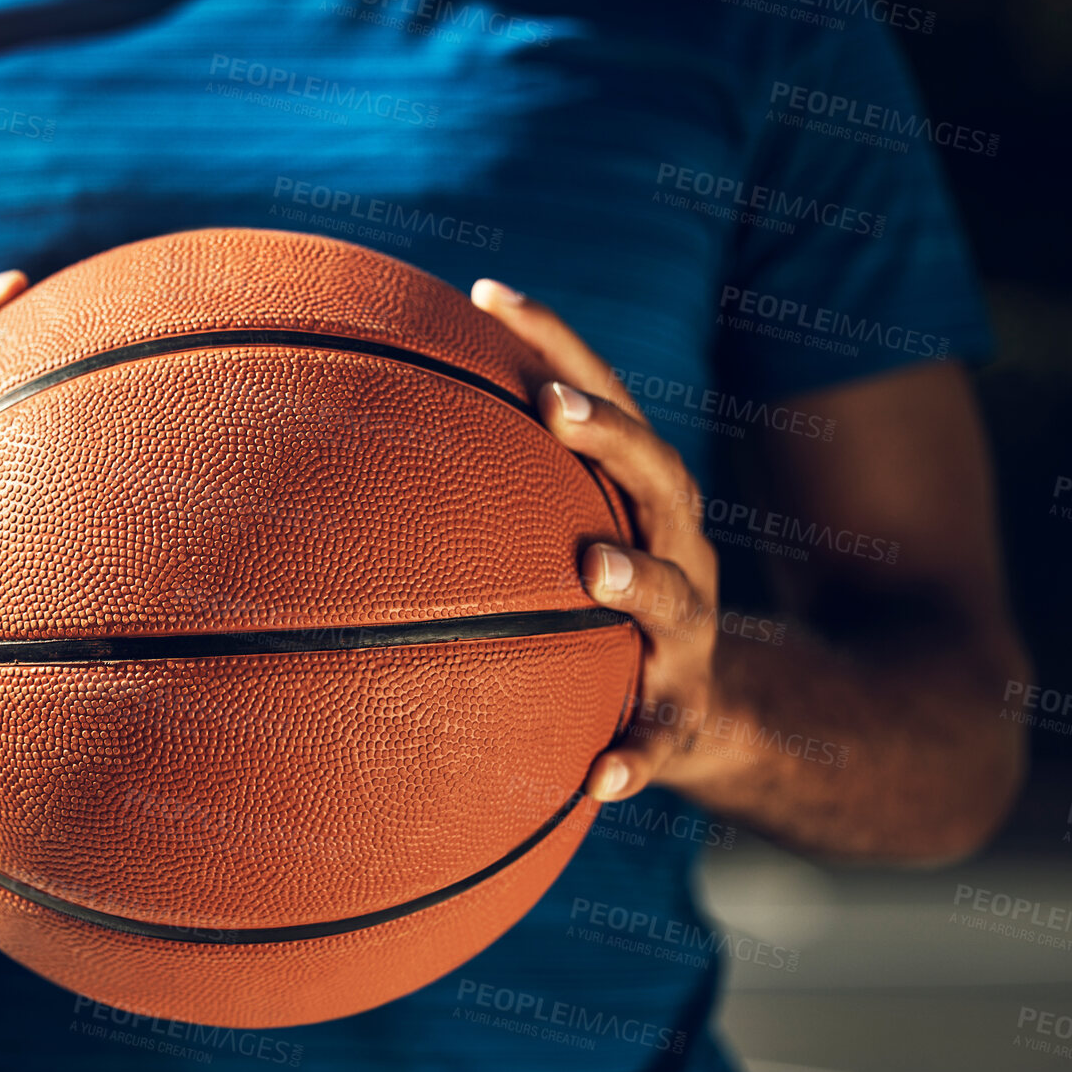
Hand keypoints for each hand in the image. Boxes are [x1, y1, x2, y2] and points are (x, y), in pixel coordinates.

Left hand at [471, 279, 721, 803]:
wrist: (709, 709)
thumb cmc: (605, 605)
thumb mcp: (571, 537)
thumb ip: (498, 488)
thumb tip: (362, 418)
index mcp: (640, 500)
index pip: (605, 403)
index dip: (555, 344)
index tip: (490, 293)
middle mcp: (676, 550)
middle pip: (659, 476)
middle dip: (611, 435)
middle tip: (555, 407)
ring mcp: (687, 634)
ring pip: (674, 598)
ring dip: (636, 576)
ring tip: (592, 566)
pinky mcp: (683, 715)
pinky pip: (663, 738)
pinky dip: (637, 754)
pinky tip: (599, 778)